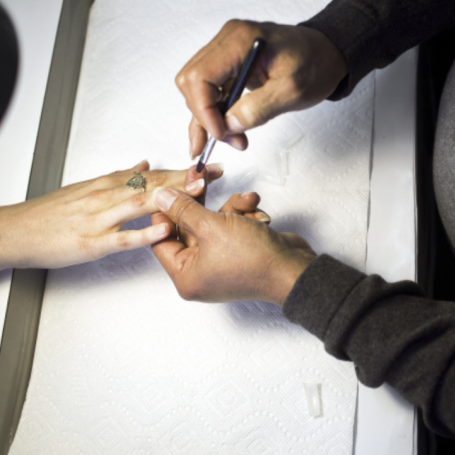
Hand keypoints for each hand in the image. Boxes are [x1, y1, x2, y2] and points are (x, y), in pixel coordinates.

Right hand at [0, 160, 222, 271]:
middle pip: (153, 184)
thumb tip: (145, 164)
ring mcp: (100, 218)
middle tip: (215, 174)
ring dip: (173, 197)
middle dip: (186, 179)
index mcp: (109, 183)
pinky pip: (123, 237)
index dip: (182, 171)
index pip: (153, 174)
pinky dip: (145, 232)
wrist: (16, 230)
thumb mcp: (88, 187)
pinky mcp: (92, 242)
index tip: (207, 167)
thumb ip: (120, 176)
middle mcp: (107, 196)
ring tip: (199, 192)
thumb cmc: (52, 212)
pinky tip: (166, 228)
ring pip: (141, 204)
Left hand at [150, 188, 315, 304]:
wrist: (294, 270)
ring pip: (215, 224)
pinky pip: (233, 228)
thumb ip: (183, 209)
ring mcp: (222, 263)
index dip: (164, 212)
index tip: (172, 189)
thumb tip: (161, 197)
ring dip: (232, 208)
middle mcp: (202, 272)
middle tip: (202, 179)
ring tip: (248, 201)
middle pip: (190, 228)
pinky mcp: (241, 254)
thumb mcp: (212, 227)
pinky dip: (245, 217)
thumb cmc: (254, 260)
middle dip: (204, 204)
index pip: (161, 239)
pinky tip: (260, 215)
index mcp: (186, 276)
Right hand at [175, 20, 346, 156]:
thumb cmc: (316, 64)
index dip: (204, 110)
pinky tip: (227, 132)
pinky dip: (217, 112)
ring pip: (197, 88)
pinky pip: (211, 89)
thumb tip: (229, 126)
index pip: (200, 76)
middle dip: (205, 116)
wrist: (328, 53)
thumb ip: (259, 108)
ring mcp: (227, 51)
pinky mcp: (231, 63)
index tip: (222, 134)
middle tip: (229, 141)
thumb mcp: (293, 90)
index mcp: (240, 40)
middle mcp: (227, 41)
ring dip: (209, 118)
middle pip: (192, 82)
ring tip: (233, 141)